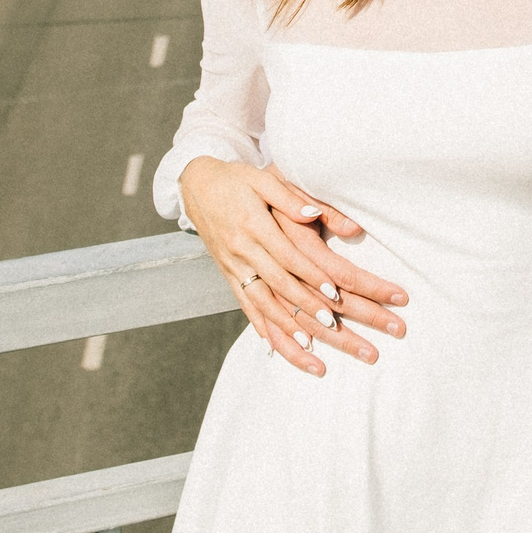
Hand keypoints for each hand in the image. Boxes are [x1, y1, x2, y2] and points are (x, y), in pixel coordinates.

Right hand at [176, 157, 407, 375]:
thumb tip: (317, 215)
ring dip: (289, 331)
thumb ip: (292, 198)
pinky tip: (278, 351)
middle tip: (335, 327)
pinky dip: (263, 331)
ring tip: (313, 353)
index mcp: (254, 226)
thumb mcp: (264, 178)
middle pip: (283, 288)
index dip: (312, 277)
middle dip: (311, 311)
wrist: (195, 185)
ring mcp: (234, 268)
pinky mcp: (229, 277)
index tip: (336, 295)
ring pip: (263, 306)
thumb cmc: (237, 179)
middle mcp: (243, 252)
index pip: (289, 257)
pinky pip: (246, 309)